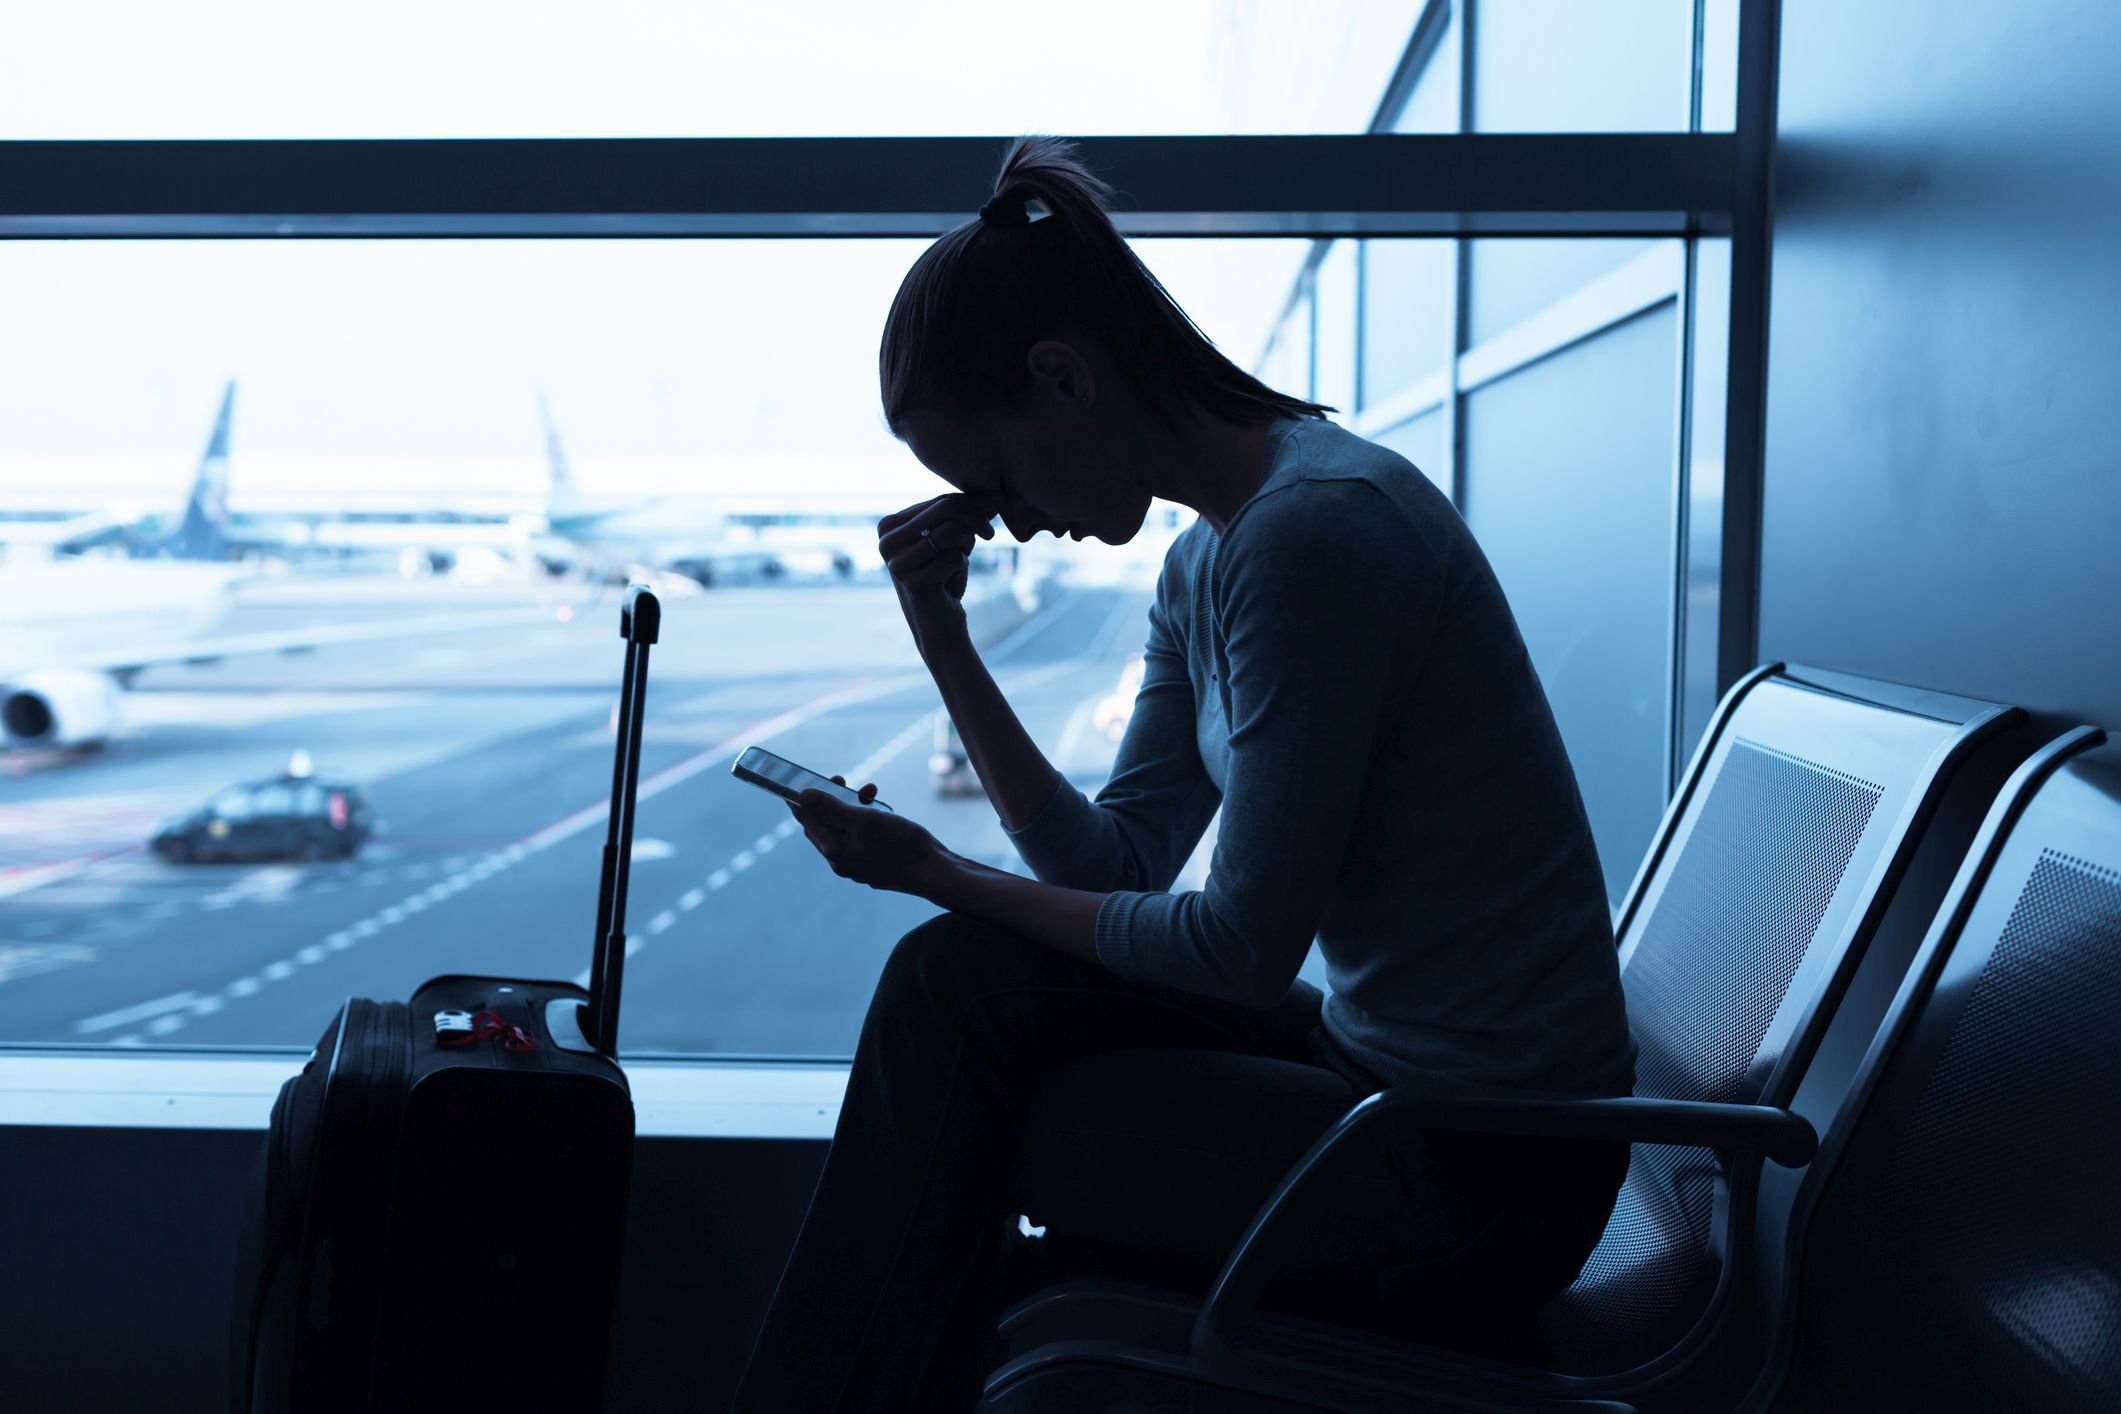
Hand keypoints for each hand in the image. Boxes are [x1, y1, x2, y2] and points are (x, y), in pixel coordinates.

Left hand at [790, 775, 951, 897]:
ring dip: (853, 806)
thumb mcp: (865, 820)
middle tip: (839, 779)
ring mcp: (858, 864)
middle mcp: (841, 860)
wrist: (934, 873)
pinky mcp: (874, 864)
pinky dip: (866, 820)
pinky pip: (860, 837)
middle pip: (824, 824)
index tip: (800, 780)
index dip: (801, 799)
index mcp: (834, 849)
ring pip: (845, 829)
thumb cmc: (901, 845)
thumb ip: (832, 808)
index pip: (806, 820)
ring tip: (870, 790)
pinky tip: (881, 811)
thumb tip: (803, 796)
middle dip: (830, 799)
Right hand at [876, 493, 1000, 654]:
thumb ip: (964, 515)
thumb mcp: (950, 541)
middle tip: (989, 532)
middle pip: (945, 509)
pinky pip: (956, 558)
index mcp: (888, 526)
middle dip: (975, 518)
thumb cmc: (945, 579)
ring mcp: (897, 563)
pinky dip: (962, 568)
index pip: (940, 501)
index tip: (992, 512)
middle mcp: (886, 542)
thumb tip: (993, 496)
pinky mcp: (914, 582)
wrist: (939, 626)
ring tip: (961, 560)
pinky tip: (951, 583)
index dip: (973, 504)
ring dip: (967, 544)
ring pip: (952, 531)